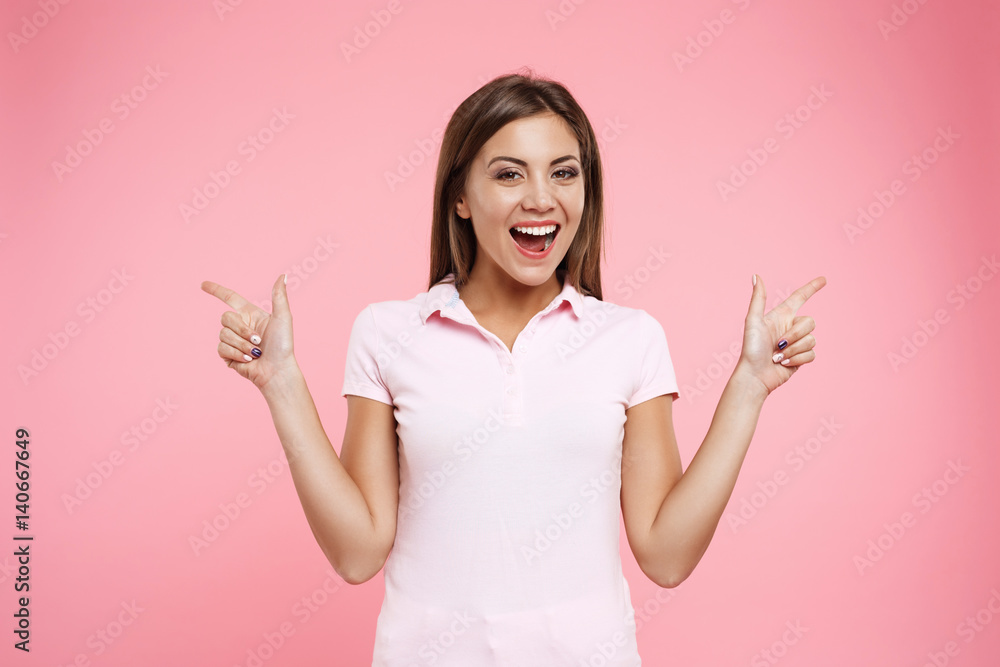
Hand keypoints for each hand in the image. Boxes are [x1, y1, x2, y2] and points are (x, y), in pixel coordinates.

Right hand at [201, 274, 296, 392]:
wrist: (277, 371)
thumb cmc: (283, 345)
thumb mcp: (283, 318)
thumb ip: (279, 296)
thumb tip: (282, 276)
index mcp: (251, 314)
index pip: (230, 298)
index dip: (216, 290)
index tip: (203, 285)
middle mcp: (240, 326)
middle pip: (226, 317)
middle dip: (242, 330)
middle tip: (258, 340)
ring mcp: (233, 340)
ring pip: (223, 334)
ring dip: (242, 344)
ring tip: (256, 353)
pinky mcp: (227, 355)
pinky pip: (221, 348)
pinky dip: (236, 353)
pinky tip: (249, 360)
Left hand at [737, 274, 826, 396]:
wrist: (755, 376)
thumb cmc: (751, 349)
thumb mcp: (753, 321)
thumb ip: (758, 299)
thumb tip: (756, 276)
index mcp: (780, 316)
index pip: (799, 297)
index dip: (811, 288)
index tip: (824, 279)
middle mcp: (790, 327)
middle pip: (810, 322)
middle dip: (796, 335)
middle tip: (778, 344)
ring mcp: (796, 343)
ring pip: (812, 339)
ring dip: (794, 350)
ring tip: (777, 356)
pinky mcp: (801, 357)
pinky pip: (811, 354)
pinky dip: (798, 359)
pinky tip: (784, 364)